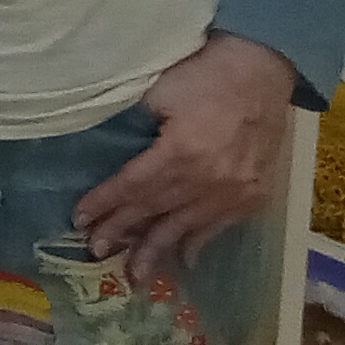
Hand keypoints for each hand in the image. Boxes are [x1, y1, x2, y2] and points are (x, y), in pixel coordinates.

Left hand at [73, 34, 295, 281]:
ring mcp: (236, 191)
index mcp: (182, 152)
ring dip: (158, 250)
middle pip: (156, 210)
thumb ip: (135, 123)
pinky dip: (199, 242)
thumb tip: (106, 147)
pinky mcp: (255, 194)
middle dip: (123, 232)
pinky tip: (184, 259)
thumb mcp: (160, 90)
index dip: (105, 203)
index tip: (80, 219)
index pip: (133, 185)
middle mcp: (209, 180)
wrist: (264, 69)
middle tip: (96, 252)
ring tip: (135, 274)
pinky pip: (221, 227)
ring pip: (187, 227)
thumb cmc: (206, 73)